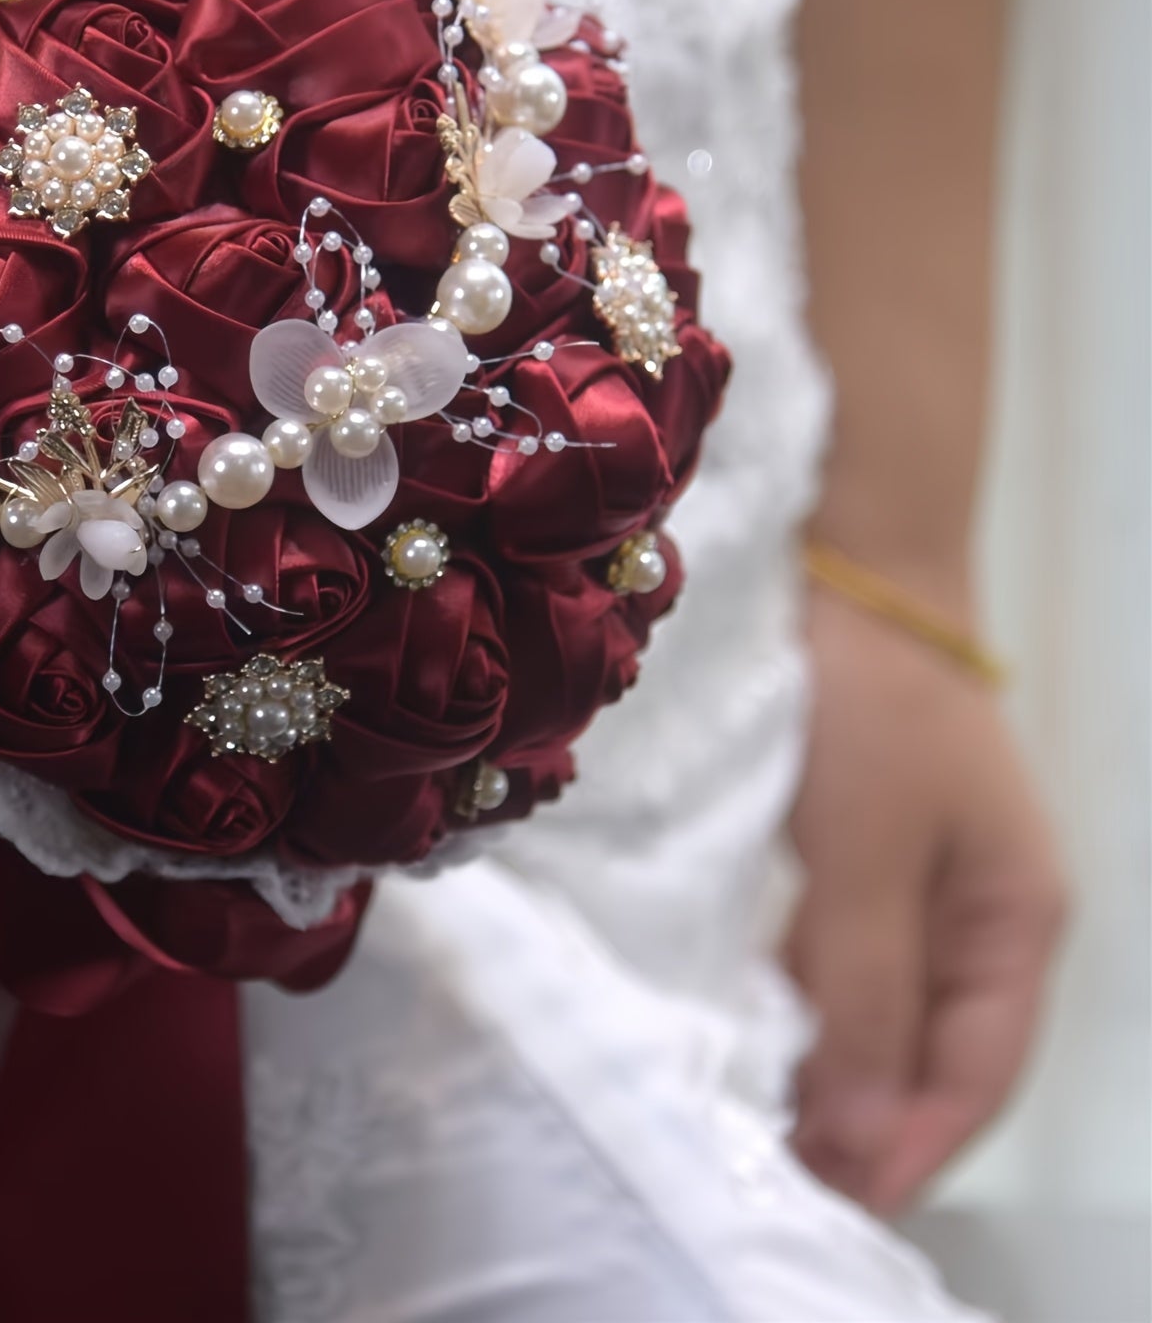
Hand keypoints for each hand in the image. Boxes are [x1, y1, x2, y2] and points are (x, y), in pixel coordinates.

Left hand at [786, 584, 1065, 1212]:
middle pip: (933, 1048)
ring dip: (832, 1064)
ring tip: (762, 1121)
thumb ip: (863, 991)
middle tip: (781, 1175)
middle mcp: (981, 914)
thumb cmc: (873, 708)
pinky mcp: (868, 847)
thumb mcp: (866, 856)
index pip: (974, 1074)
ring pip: (884, 1003)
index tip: (833, 1199)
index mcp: (1015, 922)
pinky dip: (808, 998)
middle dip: (866, 1119)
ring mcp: (926, 878)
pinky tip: (756, 1024)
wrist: (855, 572)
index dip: (907, 1146)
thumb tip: (860, 1131)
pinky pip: (847, 951)